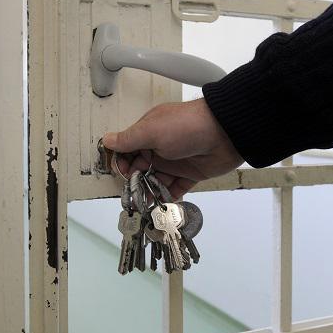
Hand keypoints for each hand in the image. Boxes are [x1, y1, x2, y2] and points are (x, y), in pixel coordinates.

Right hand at [102, 98, 242, 198]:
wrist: (225, 132)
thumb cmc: (187, 125)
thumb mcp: (151, 131)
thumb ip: (128, 140)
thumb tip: (107, 140)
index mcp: (149, 132)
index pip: (128, 149)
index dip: (122, 163)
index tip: (120, 174)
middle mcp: (160, 147)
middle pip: (140, 168)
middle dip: (134, 181)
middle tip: (132, 194)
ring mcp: (176, 161)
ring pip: (156, 181)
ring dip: (149, 192)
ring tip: (144, 205)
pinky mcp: (190, 174)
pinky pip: (175, 188)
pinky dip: (167, 197)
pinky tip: (161, 206)